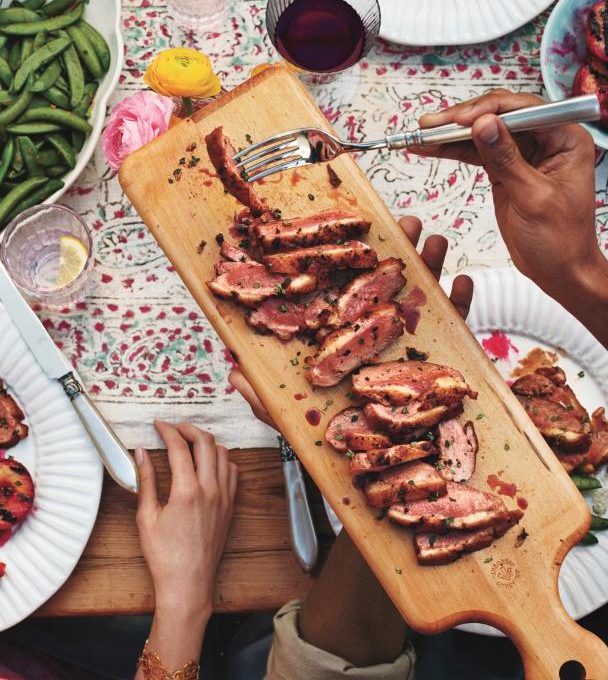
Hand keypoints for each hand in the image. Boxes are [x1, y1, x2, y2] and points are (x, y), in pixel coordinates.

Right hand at [136, 421, 236, 619]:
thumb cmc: (164, 556)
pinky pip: (232, 472)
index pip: (179, 446)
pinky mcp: (230, 507)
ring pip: (223, 453)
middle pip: (205, 442)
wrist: (188, 584)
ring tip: (188, 442)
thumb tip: (140, 453)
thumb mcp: (146, 517)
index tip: (158, 425)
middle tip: (173, 428)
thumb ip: (145, 479)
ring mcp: (224, 498)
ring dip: (206, 441)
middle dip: (188, 428)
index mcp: (187, 492)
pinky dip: (221, 459)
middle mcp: (210, 491)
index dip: (167, 430)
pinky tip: (206, 463)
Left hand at [229, 215, 472, 428]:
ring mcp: (407, 346)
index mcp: (334, 337)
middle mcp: (370, 336)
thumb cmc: (319, 439)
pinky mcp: (439, 364)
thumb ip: (259, 393)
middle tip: (403, 222)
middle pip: (382, 285)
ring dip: (430, 266)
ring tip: (435, 238)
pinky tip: (465, 283)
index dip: (343, 261)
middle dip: (394, 250)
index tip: (351, 229)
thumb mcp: (282, 414)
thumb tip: (233, 372)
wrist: (371, 477)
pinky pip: (455, 332)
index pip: (337, 291)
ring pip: (420, 299)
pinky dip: (462, 305)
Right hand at [415, 89, 602, 302]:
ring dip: (451, 135)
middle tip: (430, 125)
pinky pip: (476, 153)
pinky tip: (432, 149)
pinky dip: (453, 151)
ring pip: (483, 133)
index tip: (457, 120)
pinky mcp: (505, 169)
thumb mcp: (532, 197)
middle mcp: (546, 140)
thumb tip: (483, 124)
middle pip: (499, 116)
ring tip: (422, 136)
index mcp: (566, 139)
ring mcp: (524, 154)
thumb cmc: (561, 240)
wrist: (560, 270)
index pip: (523, 110)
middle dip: (462, 119)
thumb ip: (506, 158)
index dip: (487, 110)